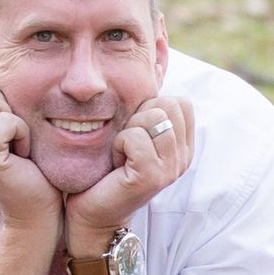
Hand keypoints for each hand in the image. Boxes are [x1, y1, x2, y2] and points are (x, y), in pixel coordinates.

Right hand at [0, 80, 59, 229]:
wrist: (36, 207)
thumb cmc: (27, 163)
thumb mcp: (4, 125)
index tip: (5, 129)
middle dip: (7, 108)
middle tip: (12, 139)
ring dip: (15, 121)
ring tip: (16, 145)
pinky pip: (7, 121)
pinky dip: (23, 135)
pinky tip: (21, 156)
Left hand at [64, 97, 195, 254]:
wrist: (90, 213)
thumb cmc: (106, 170)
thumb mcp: (132, 132)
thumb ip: (146, 107)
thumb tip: (159, 62)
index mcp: (183, 147)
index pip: (180, 102)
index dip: (151, 107)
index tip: (134, 132)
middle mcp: (183, 158)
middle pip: (167, 105)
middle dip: (138, 116)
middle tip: (125, 144)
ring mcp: (171, 169)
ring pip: (154, 118)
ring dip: (127, 130)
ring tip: (120, 153)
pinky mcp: (152, 177)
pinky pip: (135, 137)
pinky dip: (118, 144)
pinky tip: (115, 162)